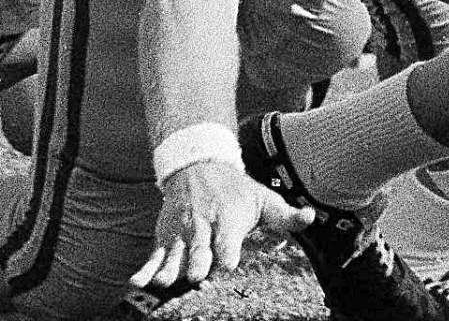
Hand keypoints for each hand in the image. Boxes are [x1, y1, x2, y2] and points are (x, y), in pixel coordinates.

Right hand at [131, 157, 309, 293]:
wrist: (193, 166)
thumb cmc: (234, 189)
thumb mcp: (263, 197)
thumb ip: (286, 215)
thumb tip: (311, 216)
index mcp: (226, 216)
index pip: (226, 237)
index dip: (226, 250)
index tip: (227, 262)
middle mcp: (200, 224)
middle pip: (198, 247)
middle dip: (196, 262)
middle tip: (196, 276)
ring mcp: (180, 232)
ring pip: (174, 253)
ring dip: (170, 268)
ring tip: (164, 281)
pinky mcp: (165, 238)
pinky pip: (154, 255)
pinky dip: (146, 268)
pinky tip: (138, 282)